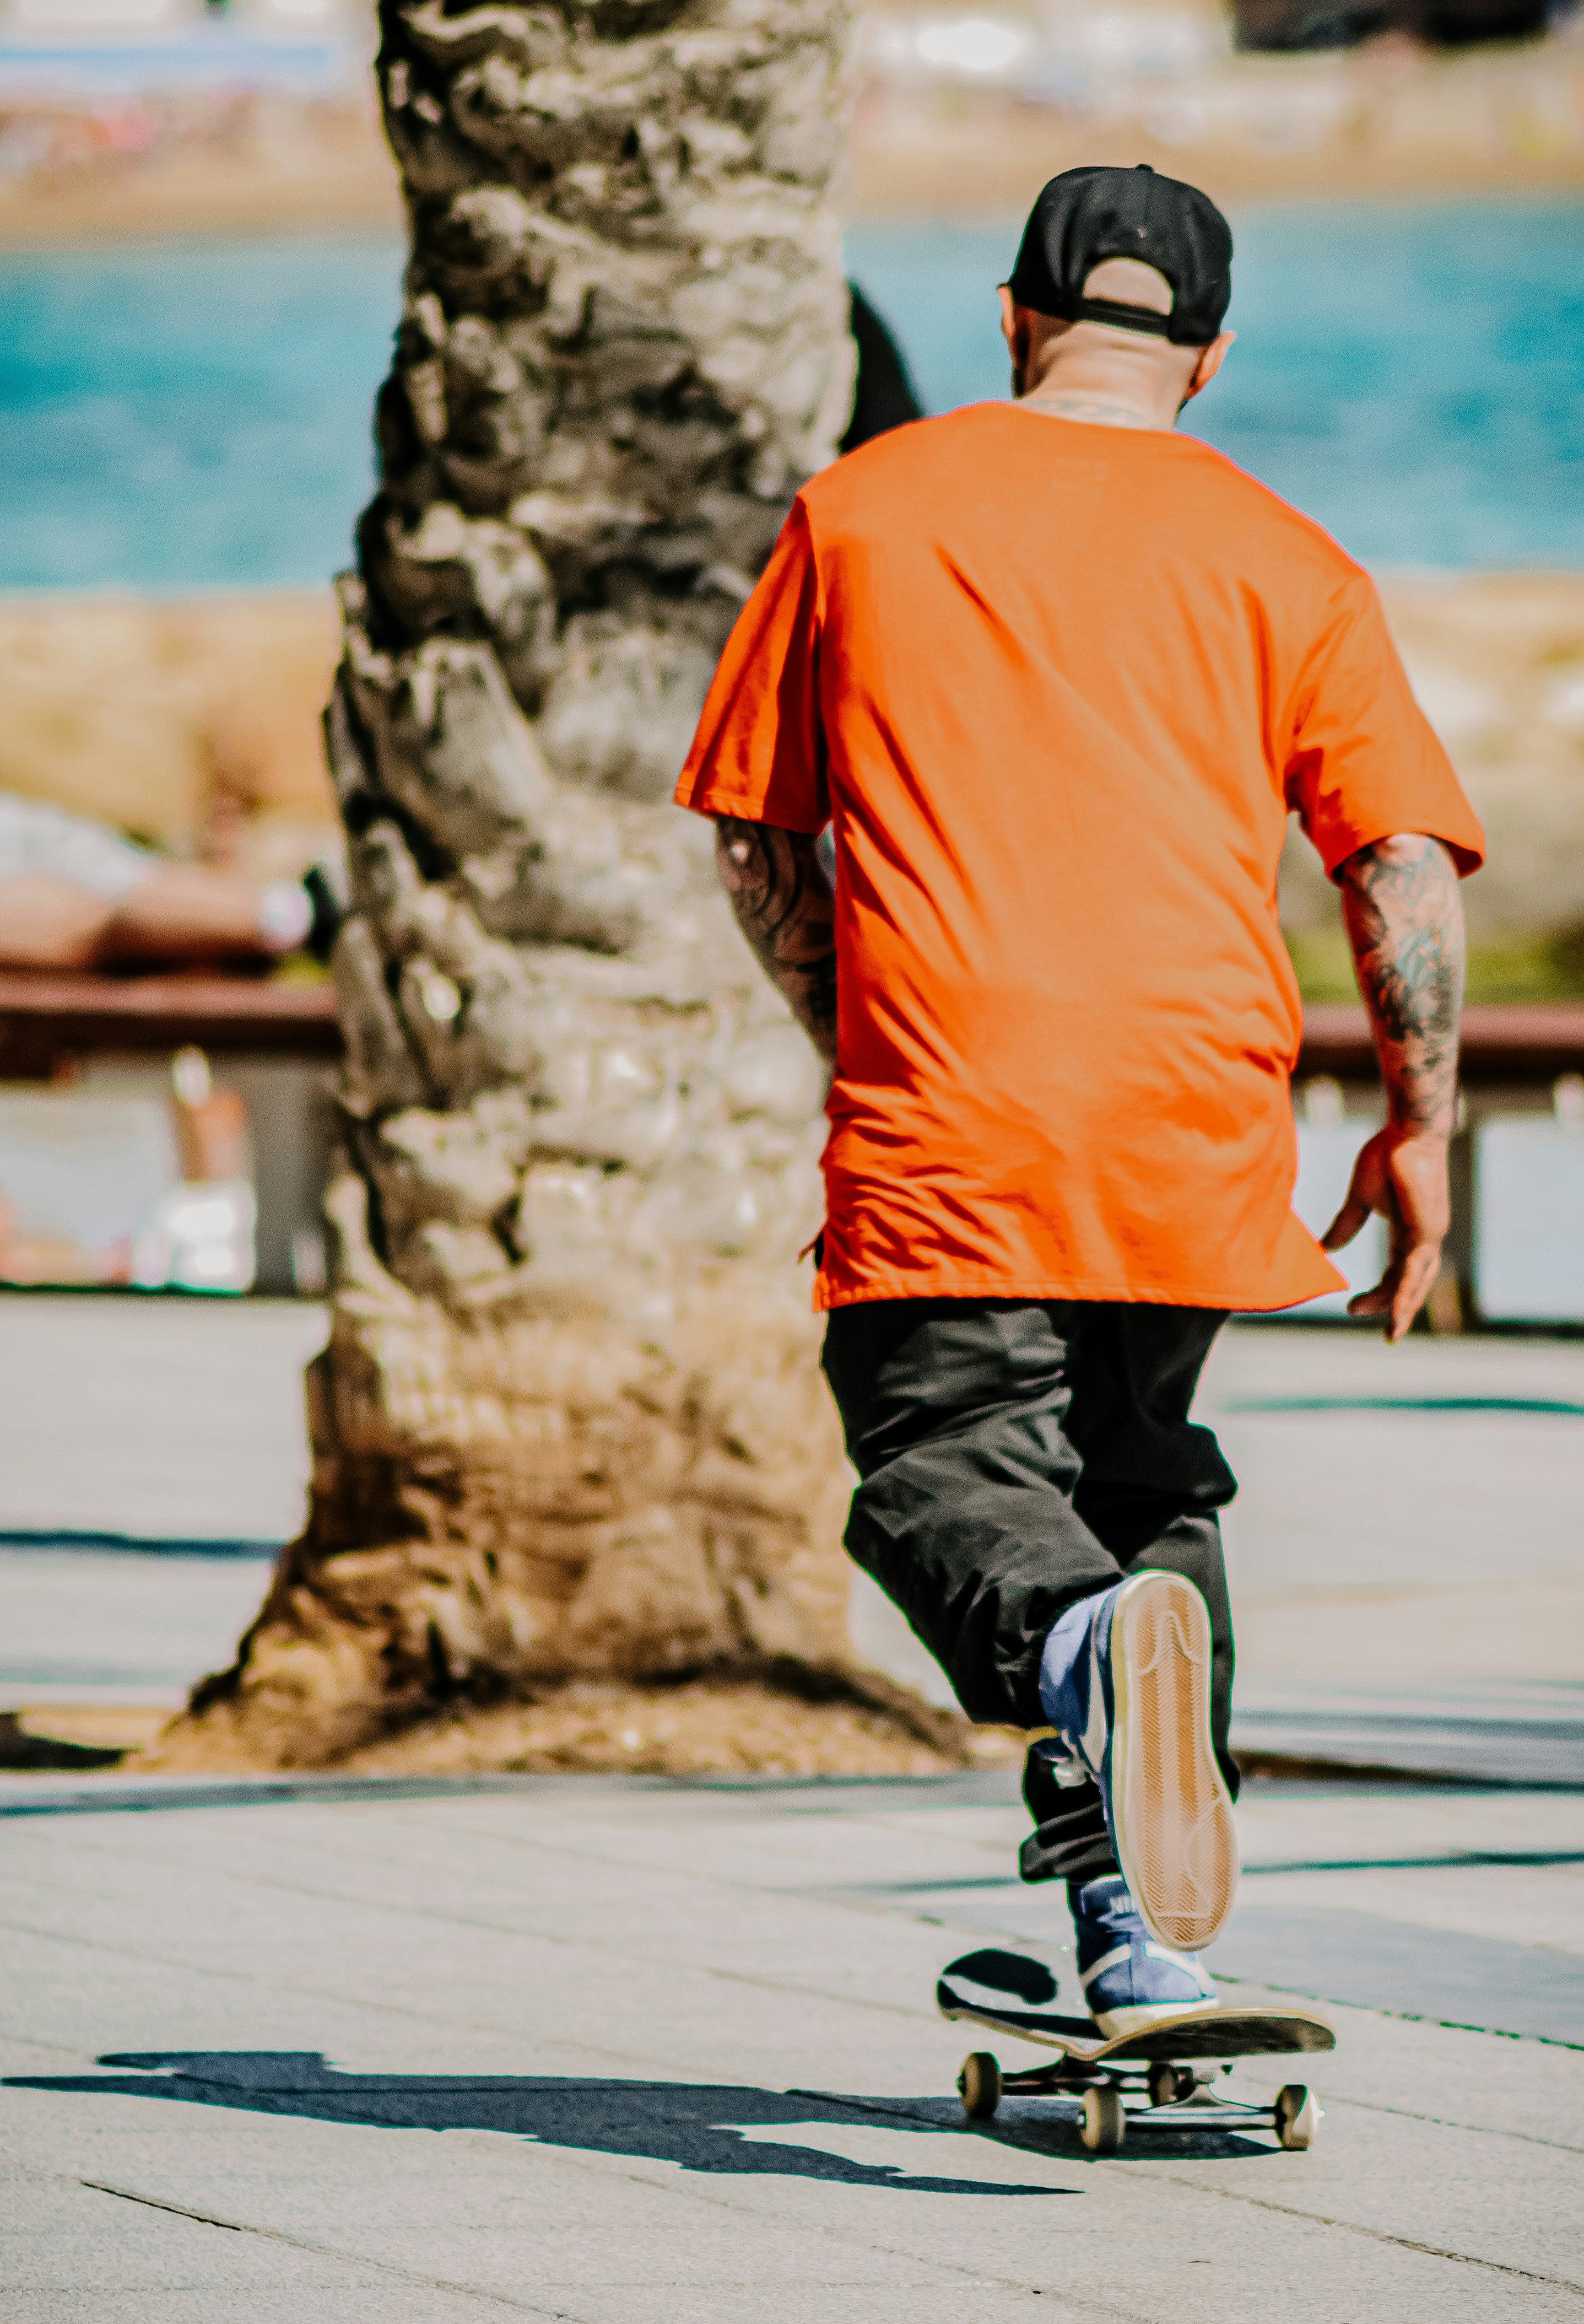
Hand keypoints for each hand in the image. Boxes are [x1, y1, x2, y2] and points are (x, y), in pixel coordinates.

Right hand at [1321, 1125, 1449, 1343]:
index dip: (1379, 1293)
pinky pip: (1416, 1269)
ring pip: (1417, 1282)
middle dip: (1396, 1310)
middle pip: (1410, 1284)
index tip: (1352, 1307)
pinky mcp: (1427, 1229)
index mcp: (1408, 1232)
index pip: (1396, 1273)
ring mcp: (1429, 1235)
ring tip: (1393, 1333)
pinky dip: (1408, 1291)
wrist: (1407, 1131)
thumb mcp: (1359, 1199)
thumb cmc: (1387, 1155)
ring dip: (1404, 1310)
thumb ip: (1346, 1225)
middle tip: (1387, 1336)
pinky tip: (1399, 1309)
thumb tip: (1325, 1248)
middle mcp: (1423, 1238)